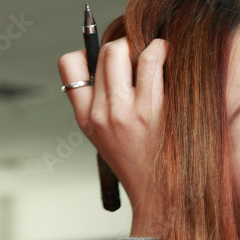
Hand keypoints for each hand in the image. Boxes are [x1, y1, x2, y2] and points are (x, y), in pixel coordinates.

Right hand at [58, 38, 167, 236]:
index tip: (108, 58)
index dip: (88, 51)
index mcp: (86, 119)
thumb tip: (117, 61)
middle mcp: (101, 113)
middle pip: (103, 53)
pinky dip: (161, 49)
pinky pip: (151, 61)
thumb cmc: (143, 164)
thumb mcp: (110, 139)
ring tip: (158, 52)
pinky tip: (169, 56)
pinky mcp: (152, 110)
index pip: (69, 66)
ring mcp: (125, 111)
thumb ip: (104, 106)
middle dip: (123, 44)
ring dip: (143, 43)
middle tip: (142, 53)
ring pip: (122, 51)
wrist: (163, 195)